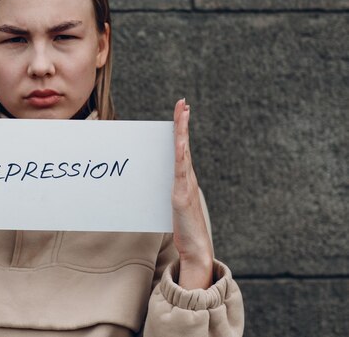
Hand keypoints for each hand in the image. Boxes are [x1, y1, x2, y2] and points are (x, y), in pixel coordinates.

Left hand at [172, 99, 213, 288]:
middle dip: (183, 123)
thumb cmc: (183, 227)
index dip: (181, 129)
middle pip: (183, 144)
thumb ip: (168, 190)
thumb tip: (154, 180)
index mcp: (185, 178)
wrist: (196, 247)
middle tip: (182, 103)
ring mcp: (186, 185)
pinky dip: (180, 154)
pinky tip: (179, 141)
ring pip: (183, 152)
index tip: (182, 110)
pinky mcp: (181, 195)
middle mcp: (188, 177)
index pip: (181, 148)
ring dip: (182, 132)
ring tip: (182, 113)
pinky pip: (180, 170)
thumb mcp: (173, 203)